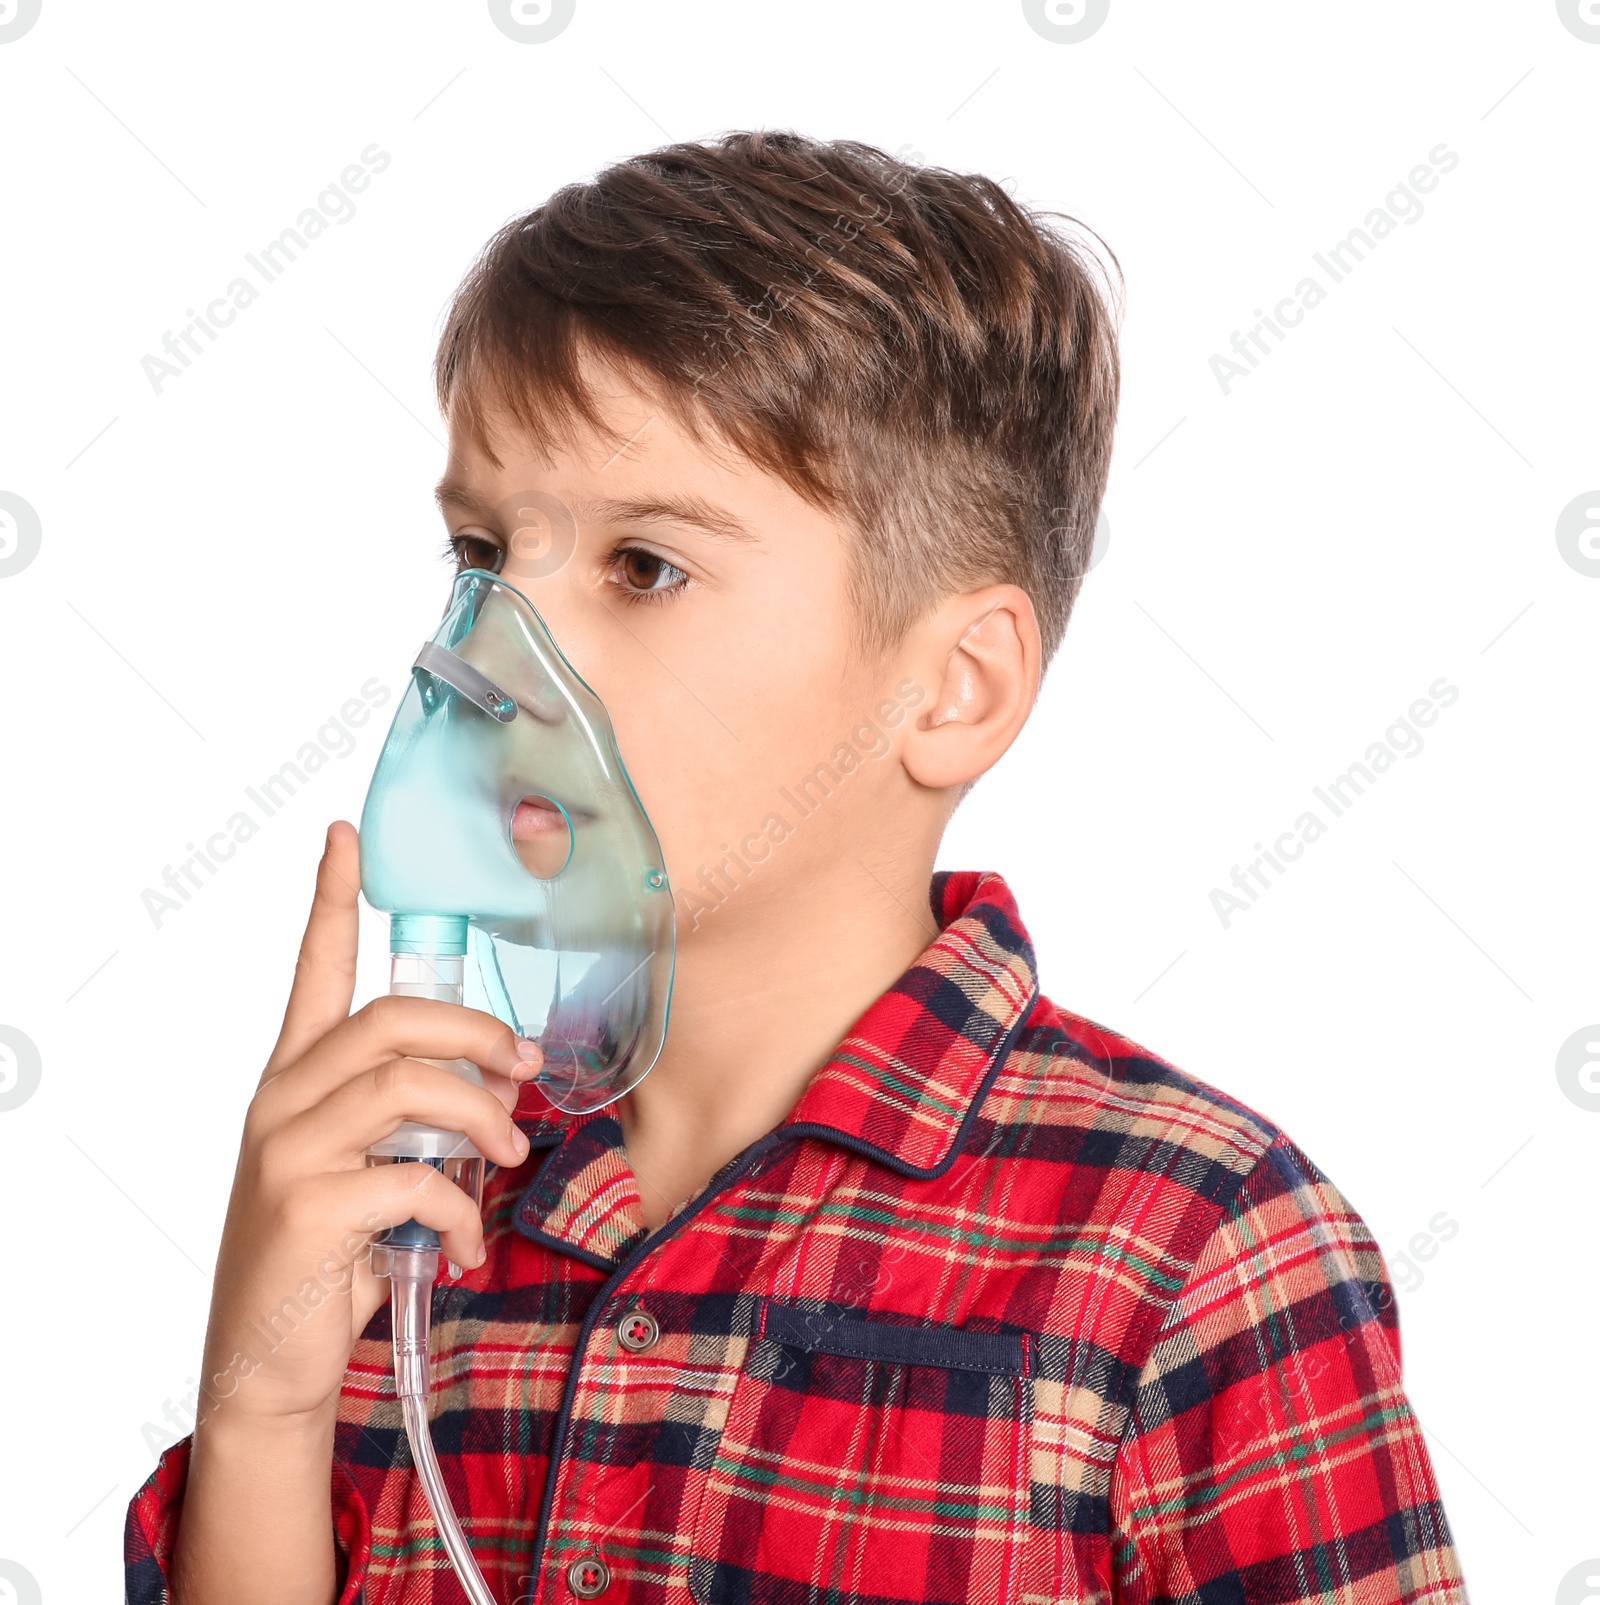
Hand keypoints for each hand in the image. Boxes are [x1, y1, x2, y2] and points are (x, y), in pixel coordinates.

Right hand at [195, 820, 540, 1432]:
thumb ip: (419, 1120)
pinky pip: (412, 1179)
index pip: (313, 969)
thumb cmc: (334, 1252)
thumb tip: (503, 1088)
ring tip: (506, 1159)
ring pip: (408, 1087)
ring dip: (480, 1119)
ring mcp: (286, 1152)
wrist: (269, 1359)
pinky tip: (464, 1248)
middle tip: (523, 1066)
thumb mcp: (373, 1168)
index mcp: (296, 1078)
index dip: (330, 899)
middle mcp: (281, 1101)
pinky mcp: (304, 1207)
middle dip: (474, 1031)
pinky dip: (458, 1213)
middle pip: (390, 1018)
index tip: (345, 835)